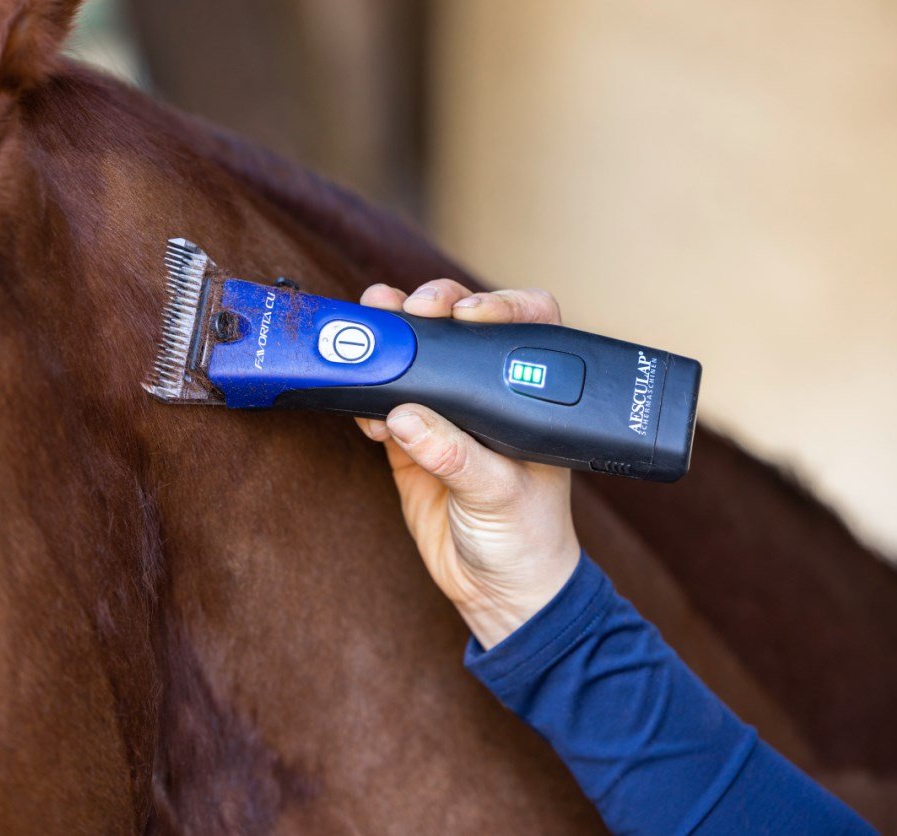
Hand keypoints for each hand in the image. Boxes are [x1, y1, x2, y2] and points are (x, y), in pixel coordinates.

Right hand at [357, 280, 581, 647]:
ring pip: (416, 356)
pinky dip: (366, 398)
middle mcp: (490, 395)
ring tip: (372, 324)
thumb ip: (456, 456)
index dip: (499, 304)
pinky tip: (365, 409)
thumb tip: (406, 417)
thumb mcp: (500, 495)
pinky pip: (382, 403)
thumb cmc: (526, 540)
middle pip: (460, 327)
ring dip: (390, 337)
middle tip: (413, 309)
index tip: (467, 314)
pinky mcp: (411, 442)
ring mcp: (448, 415)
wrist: (497, 592)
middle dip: (433, 306)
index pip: (527, 324)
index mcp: (530, 396)